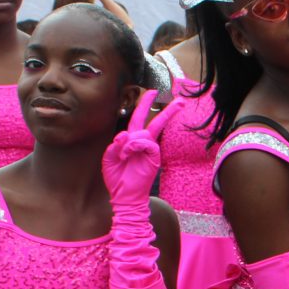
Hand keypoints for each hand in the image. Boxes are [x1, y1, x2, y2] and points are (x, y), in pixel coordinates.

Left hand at [101, 90, 182, 207]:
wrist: (123, 196)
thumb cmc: (116, 178)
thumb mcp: (108, 158)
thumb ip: (114, 145)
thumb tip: (124, 135)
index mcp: (131, 141)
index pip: (139, 118)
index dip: (144, 104)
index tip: (152, 92)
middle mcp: (143, 143)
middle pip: (155, 122)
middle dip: (167, 110)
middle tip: (180, 100)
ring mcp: (150, 151)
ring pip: (145, 133)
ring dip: (131, 141)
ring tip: (123, 155)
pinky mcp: (154, 158)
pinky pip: (147, 143)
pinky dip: (135, 145)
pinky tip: (128, 153)